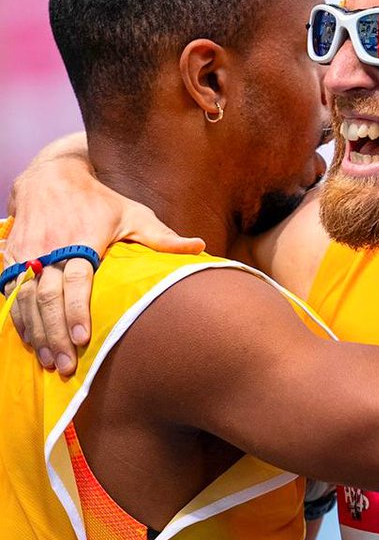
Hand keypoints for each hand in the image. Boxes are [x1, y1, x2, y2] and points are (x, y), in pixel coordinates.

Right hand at [6, 147, 203, 374]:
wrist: (51, 174)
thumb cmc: (100, 201)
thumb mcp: (132, 214)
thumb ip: (162, 238)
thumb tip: (199, 246)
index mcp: (82, 241)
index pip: (77, 282)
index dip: (78, 311)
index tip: (83, 339)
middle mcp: (51, 248)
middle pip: (48, 297)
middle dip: (55, 334)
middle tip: (66, 365)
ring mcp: (27, 253)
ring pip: (25, 298)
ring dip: (36, 332)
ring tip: (50, 361)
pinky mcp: (11, 256)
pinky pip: (11, 292)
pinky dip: (19, 318)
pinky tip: (31, 341)